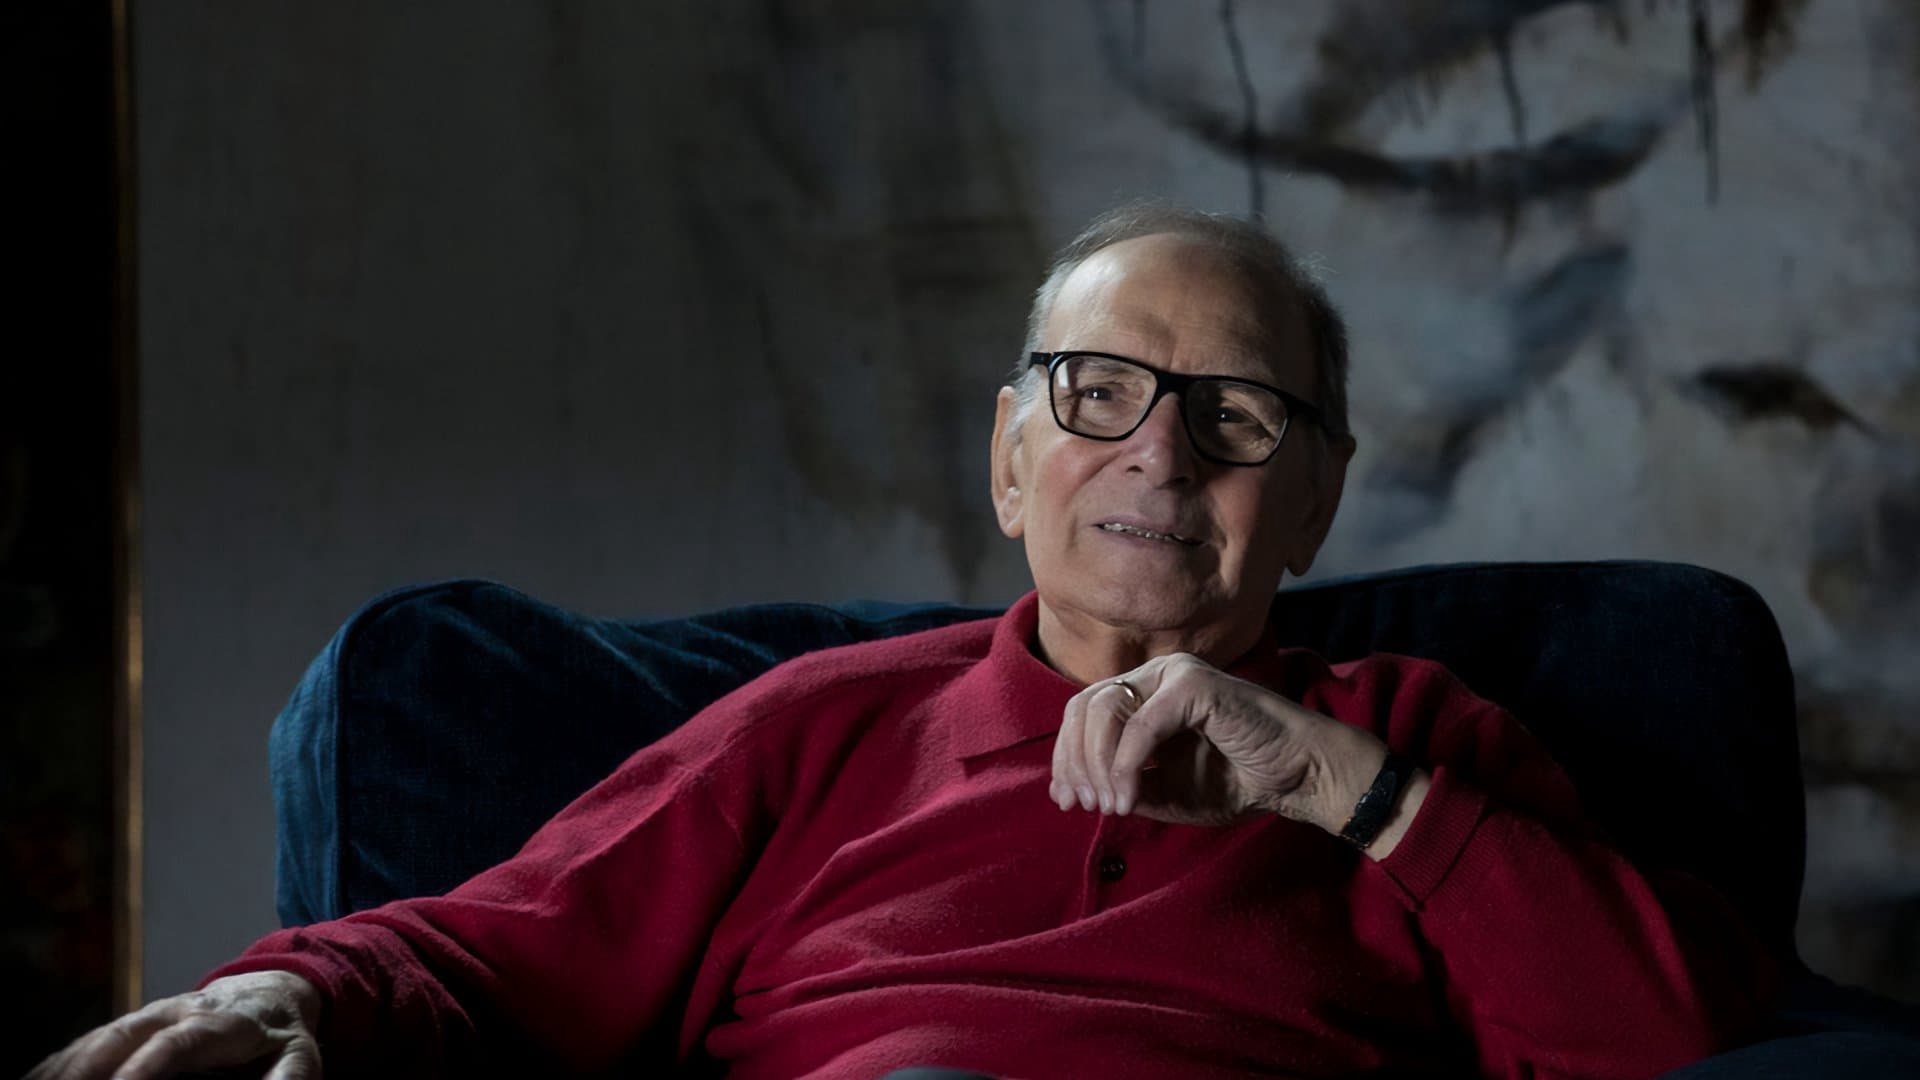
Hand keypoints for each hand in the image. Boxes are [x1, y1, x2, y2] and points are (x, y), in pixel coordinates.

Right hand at [27, 970, 322, 1079]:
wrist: (269, 991)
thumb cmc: (282, 1035)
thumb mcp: (299, 1055)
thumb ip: (288, 1079)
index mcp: (221, 1022)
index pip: (181, 1041)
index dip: (150, 1064)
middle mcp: (178, 1012)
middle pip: (127, 1034)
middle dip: (91, 1067)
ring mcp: (149, 1015)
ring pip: (100, 1036)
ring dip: (68, 1067)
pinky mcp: (131, 1025)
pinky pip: (88, 1041)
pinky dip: (59, 1062)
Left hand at [1049, 651, 1397, 834]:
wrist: (1298, 777)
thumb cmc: (1239, 782)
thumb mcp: (1168, 793)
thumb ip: (1124, 785)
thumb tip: (1077, 791)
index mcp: (1146, 694)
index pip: (1084, 713)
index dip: (1067, 756)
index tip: (1066, 801)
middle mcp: (1156, 676)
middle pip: (1084, 708)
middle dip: (1075, 762)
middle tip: (1083, 805)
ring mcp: (1174, 674)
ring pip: (1105, 710)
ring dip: (1098, 766)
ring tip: (1111, 806)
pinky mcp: (1194, 684)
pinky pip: (1140, 725)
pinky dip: (1127, 765)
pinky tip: (1129, 798)